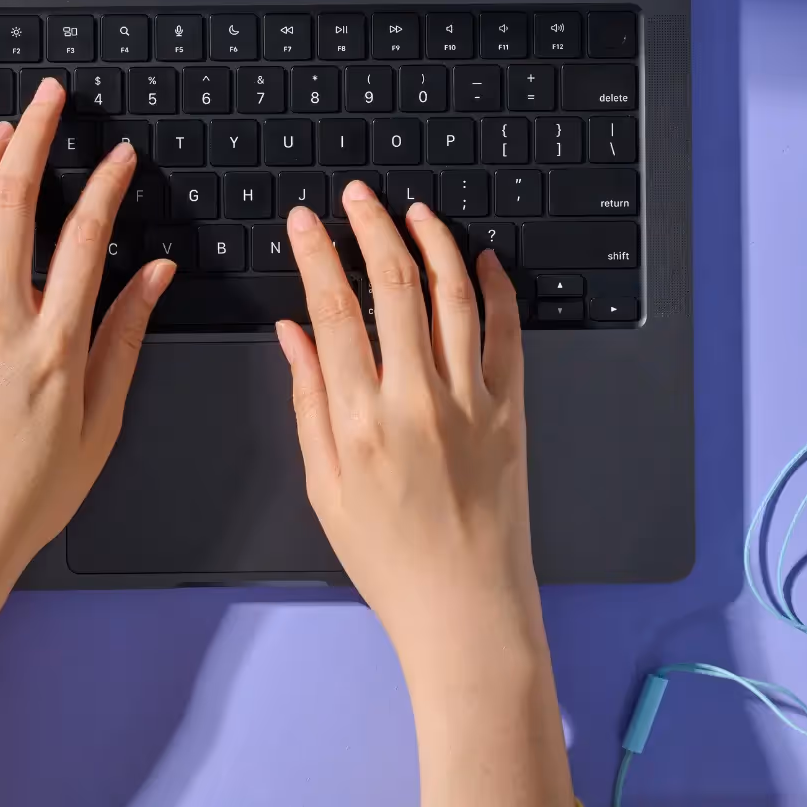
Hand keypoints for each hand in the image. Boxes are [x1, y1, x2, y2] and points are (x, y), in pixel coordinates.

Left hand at [0, 79, 174, 743]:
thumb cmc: (29, 491)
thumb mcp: (102, 421)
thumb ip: (126, 337)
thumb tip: (156, 275)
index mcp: (56, 347)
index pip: (87, 238)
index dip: (105, 185)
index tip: (117, 156)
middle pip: (14, 204)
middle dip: (33, 136)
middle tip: (46, 98)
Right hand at [275, 185, 574, 806]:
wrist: (466, 609)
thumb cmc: (390, 560)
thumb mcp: (325, 486)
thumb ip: (309, 401)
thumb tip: (294, 332)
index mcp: (359, 421)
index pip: (332, 310)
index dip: (315, 254)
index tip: (304, 222)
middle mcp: (417, 400)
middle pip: (393, 285)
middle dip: (370, 227)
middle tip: (357, 197)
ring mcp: (472, 402)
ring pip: (453, 294)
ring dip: (432, 241)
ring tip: (414, 211)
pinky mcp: (513, 412)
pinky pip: (507, 333)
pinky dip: (495, 288)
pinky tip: (480, 260)